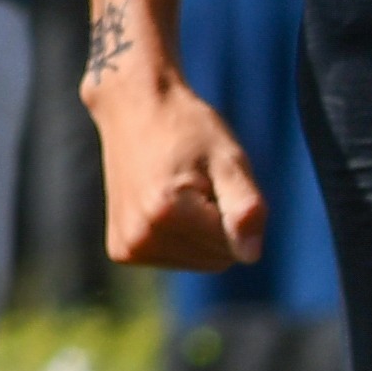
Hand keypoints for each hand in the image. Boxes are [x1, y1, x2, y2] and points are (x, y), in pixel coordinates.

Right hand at [83, 49, 266, 272]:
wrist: (134, 108)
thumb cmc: (188, 129)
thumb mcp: (229, 160)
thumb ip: (247, 208)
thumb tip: (250, 255)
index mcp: (165, 212)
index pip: (236, 248)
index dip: (236, 214)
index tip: (213, 180)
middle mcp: (139, 236)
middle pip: (216, 259)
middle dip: (218, 226)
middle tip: (197, 184)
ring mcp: (127, 246)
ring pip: (197, 262)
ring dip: (200, 232)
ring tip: (179, 191)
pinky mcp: (121, 250)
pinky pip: (175, 259)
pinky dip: (180, 237)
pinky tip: (164, 205)